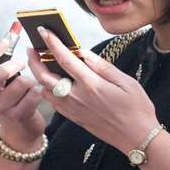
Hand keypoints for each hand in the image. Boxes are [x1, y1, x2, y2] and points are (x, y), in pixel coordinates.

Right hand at [0, 22, 44, 149]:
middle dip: (12, 66)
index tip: (8, 39)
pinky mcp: (18, 116)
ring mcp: (1, 109)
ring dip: (30, 80)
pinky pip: (33, 96)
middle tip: (22, 63)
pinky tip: (38, 93)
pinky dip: (38, 91)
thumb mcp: (4, 78)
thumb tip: (15, 27)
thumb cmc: (13, 96)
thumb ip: (6, 55)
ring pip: (20, 85)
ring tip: (31, 84)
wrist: (20, 129)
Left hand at [29, 28, 159, 155]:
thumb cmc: (137, 110)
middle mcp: (77, 97)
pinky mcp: (73, 117)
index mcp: (91, 84)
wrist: (137, 139)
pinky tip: (50, 82)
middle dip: (34, 59)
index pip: (64, 59)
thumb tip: (84, 53)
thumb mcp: (127, 83)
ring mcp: (73, 109)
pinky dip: (46, 89)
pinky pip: (52, 101)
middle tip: (32, 47)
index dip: (52, 42)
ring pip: (44, 89)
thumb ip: (103, 66)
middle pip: (44, 75)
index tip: (43, 30)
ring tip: (38, 63)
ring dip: (38, 74)